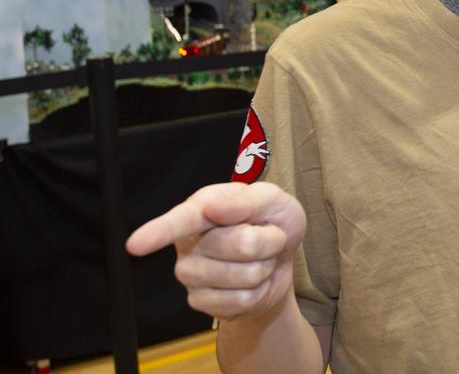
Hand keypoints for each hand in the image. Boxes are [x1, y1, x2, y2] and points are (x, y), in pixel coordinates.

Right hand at [126, 182, 305, 320]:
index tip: (136, 244)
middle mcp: (189, 242)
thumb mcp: (272, 199)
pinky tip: (251, 280)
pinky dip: (260, 290)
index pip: (180, 222)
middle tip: (266, 235)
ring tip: (258, 257)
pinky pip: (243, 300)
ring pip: (245, 275)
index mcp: (202, 208)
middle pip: (240, 244)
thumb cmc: (271, 220)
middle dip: (269, 240)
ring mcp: (191, 274)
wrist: (280, 258)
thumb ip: (248, 200)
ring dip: (264, 266)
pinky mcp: (200, 302)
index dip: (159, 233)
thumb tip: (213, 209)